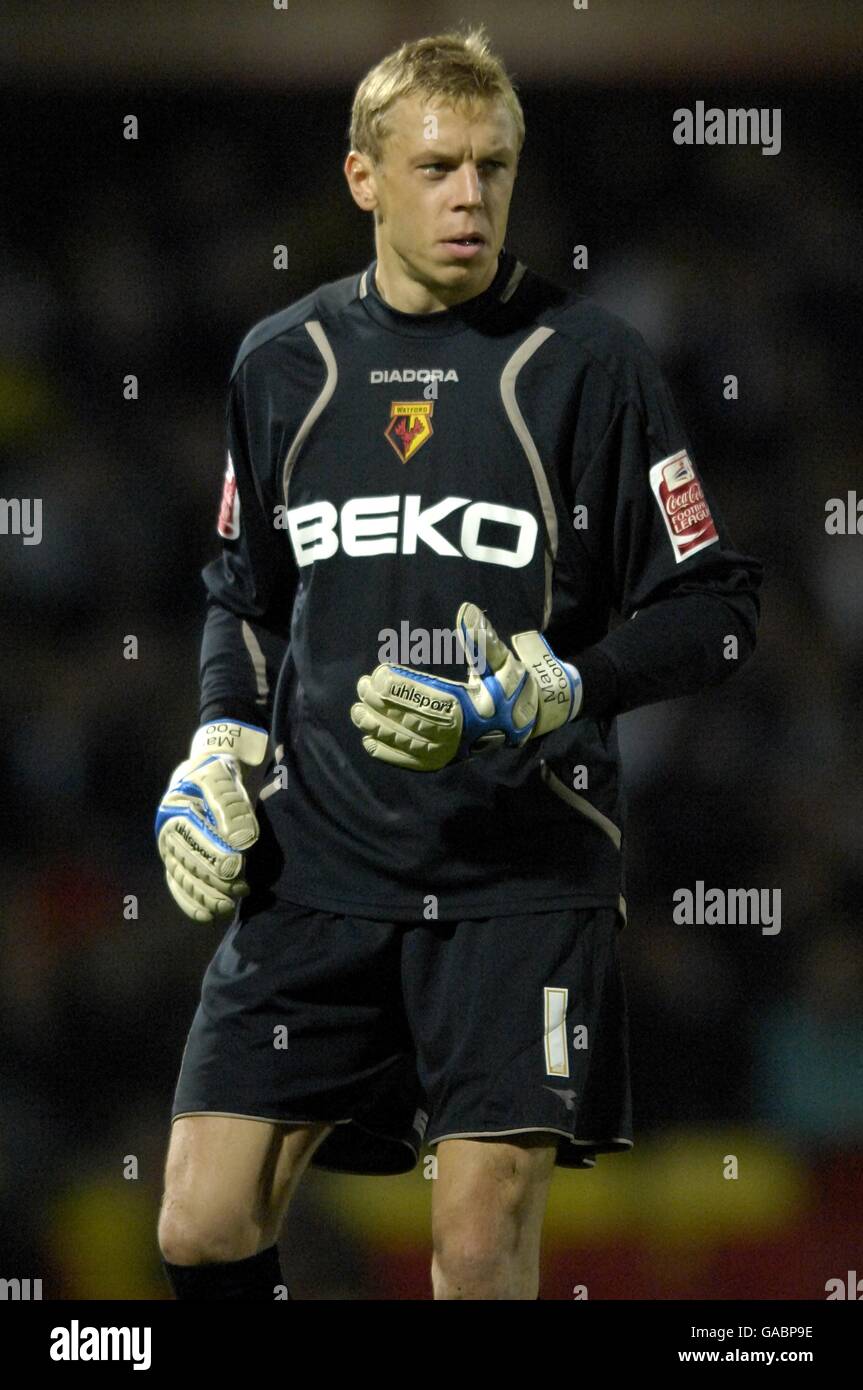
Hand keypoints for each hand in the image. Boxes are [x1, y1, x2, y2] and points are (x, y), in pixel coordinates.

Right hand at [155, 720, 268, 921]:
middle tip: (240, 888)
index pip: (195, 839)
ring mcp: (171, 848)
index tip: (238, 867)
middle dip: (215, 880)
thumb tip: (240, 840)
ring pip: (184, 878)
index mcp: (176, 810)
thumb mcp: (223, 779)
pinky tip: (207, 914)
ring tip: (227, 905)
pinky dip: (191, 901)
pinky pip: (178, 885)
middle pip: (189, 863)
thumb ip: (231, 806)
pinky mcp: (177, 860)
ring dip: (205, 895)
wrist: (212, 772)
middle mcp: (168, 832)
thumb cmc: (219, 773)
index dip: (216, 855)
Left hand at [349, 602, 581, 771]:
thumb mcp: (502, 662)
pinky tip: (369, 742)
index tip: (379, 674)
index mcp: (476, 710)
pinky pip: (413, 761)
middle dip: (384, 705)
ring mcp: (452, 751)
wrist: (525, 719)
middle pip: (415, 722)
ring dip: (380, 728)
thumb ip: (483, 640)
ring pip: (409, 742)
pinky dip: (391, 754)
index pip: (431, 700)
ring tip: (356, 712)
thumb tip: (466, 611)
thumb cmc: (510, 685)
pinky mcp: (445, 760)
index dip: (403, 689)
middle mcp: (462, 736)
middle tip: (361, 687)